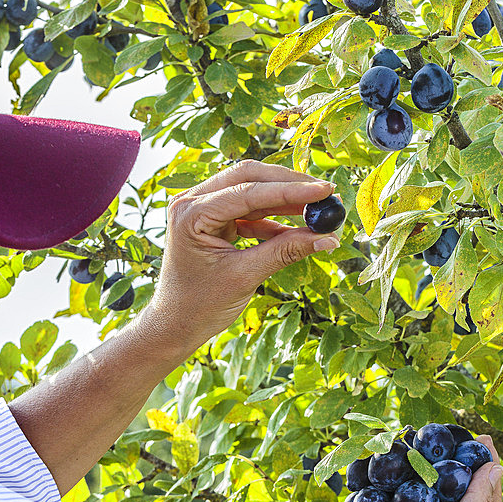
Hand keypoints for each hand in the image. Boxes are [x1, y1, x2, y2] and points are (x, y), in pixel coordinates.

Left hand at [143, 161, 339, 353]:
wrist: (175, 324)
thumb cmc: (199, 304)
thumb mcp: (245, 276)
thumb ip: (285, 251)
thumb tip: (327, 237)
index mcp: (191, 213)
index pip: (248, 191)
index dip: (290, 190)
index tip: (324, 190)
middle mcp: (193, 201)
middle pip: (249, 177)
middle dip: (289, 184)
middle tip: (325, 192)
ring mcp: (202, 208)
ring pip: (251, 189)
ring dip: (285, 199)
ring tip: (318, 209)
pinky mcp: (213, 219)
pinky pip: (249, 209)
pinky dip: (274, 217)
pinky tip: (299, 227)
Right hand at [308, 436, 502, 501]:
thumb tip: (495, 470)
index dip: (491, 476)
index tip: (486, 443)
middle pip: (462, 499)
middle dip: (467, 466)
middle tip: (468, 436)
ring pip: (431, 490)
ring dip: (438, 464)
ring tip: (441, 438)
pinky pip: (403, 488)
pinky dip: (409, 469)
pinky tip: (410, 448)